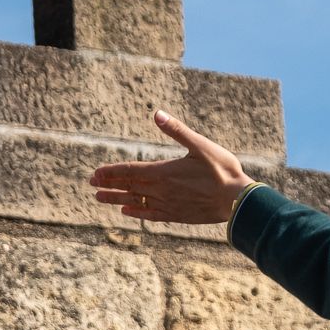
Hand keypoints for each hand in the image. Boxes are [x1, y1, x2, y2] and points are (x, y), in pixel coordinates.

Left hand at [90, 111, 252, 223]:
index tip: (95, 174)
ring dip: (117, 199)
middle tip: (91, 184)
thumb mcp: (200, 145)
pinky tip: (127, 212)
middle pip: (129, 187)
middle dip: (109, 184)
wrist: (237, 200)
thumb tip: (156, 113)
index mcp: (164, 171)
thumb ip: (176, 130)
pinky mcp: (176, 215)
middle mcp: (161, 190)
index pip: (130, 171)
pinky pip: (151, 215)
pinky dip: (137, 212)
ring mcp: (167, 204)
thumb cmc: (222, 170)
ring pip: (136, 201)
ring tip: (100, 199)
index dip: (111, 172)